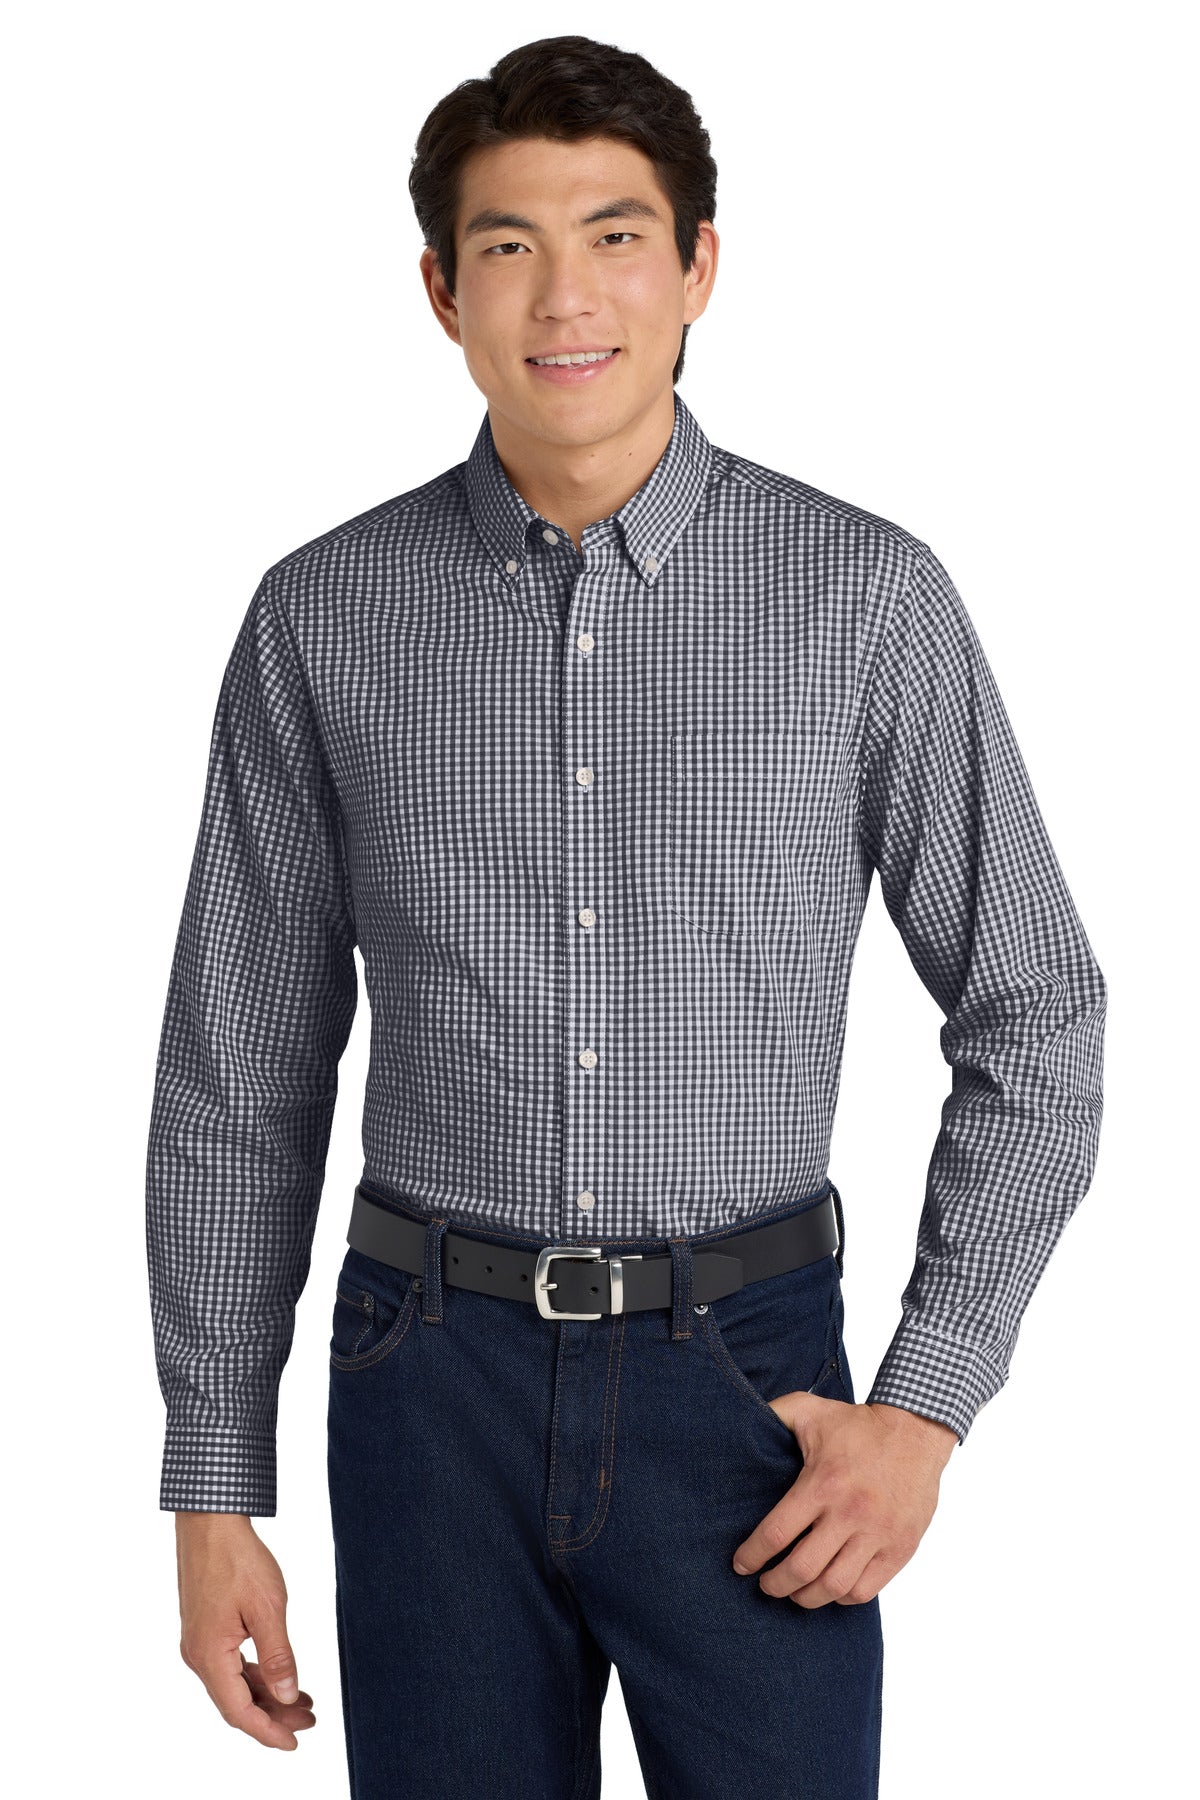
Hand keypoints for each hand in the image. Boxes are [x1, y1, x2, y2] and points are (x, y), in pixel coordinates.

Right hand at [175, 1512, 315, 1749]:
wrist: (210, 1521)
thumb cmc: (237, 1558)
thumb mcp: (267, 1608)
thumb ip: (278, 1656)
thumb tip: (288, 1697)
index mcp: (209, 1656)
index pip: (239, 1712)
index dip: (268, 1732)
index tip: (295, 1742)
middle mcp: (197, 1655)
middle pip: (236, 1702)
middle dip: (273, 1715)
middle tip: (309, 1719)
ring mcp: (198, 1642)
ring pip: (233, 1683)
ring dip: (266, 1694)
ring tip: (302, 1699)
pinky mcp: (204, 1628)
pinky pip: (229, 1664)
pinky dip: (255, 1674)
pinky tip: (277, 1673)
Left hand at [731, 1397, 957, 1607]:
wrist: (916, 1431)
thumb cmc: (858, 1424)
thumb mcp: (810, 1411)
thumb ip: (774, 1415)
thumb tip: (741, 1421)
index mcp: (823, 1483)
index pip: (777, 1533)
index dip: (752, 1555)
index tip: (741, 1565)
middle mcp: (850, 1513)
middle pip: (802, 1569)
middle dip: (775, 1584)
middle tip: (765, 1585)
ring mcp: (878, 1534)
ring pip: (834, 1587)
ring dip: (806, 1598)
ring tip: (794, 1592)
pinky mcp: (900, 1548)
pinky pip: (866, 1590)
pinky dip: (842, 1597)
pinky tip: (830, 1588)